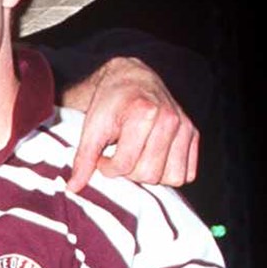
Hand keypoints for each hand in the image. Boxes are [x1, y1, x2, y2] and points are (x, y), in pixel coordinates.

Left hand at [63, 57, 197, 191]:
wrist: (132, 79)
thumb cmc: (110, 101)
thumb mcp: (91, 127)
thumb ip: (84, 157)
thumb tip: (73, 188)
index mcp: (144, 113)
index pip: (125, 165)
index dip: (108, 167)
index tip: (102, 157)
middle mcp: (169, 119)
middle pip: (149, 174)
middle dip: (128, 172)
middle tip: (118, 157)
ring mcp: (185, 127)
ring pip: (171, 177)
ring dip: (150, 174)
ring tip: (136, 158)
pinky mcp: (193, 134)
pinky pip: (187, 173)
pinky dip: (169, 173)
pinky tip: (153, 159)